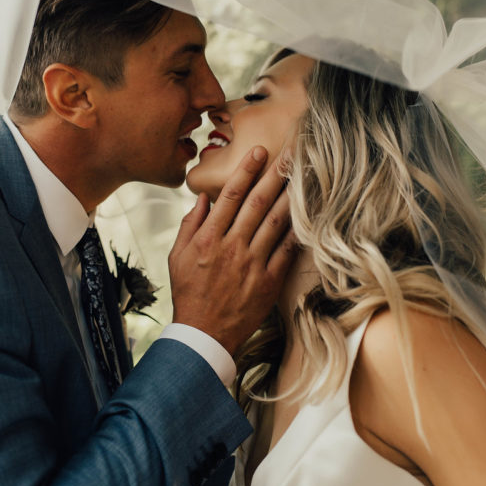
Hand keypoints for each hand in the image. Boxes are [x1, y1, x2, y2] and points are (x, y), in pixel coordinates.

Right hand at [169, 146, 297, 354]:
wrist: (204, 334)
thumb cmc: (189, 293)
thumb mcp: (177, 256)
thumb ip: (190, 224)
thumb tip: (203, 197)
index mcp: (208, 238)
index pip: (231, 196)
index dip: (245, 171)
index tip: (258, 151)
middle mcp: (232, 247)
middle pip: (257, 203)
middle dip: (274, 174)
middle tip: (290, 152)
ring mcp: (252, 264)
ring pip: (275, 222)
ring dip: (290, 196)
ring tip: (302, 175)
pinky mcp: (268, 281)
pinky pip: (286, 251)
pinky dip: (296, 231)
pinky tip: (308, 214)